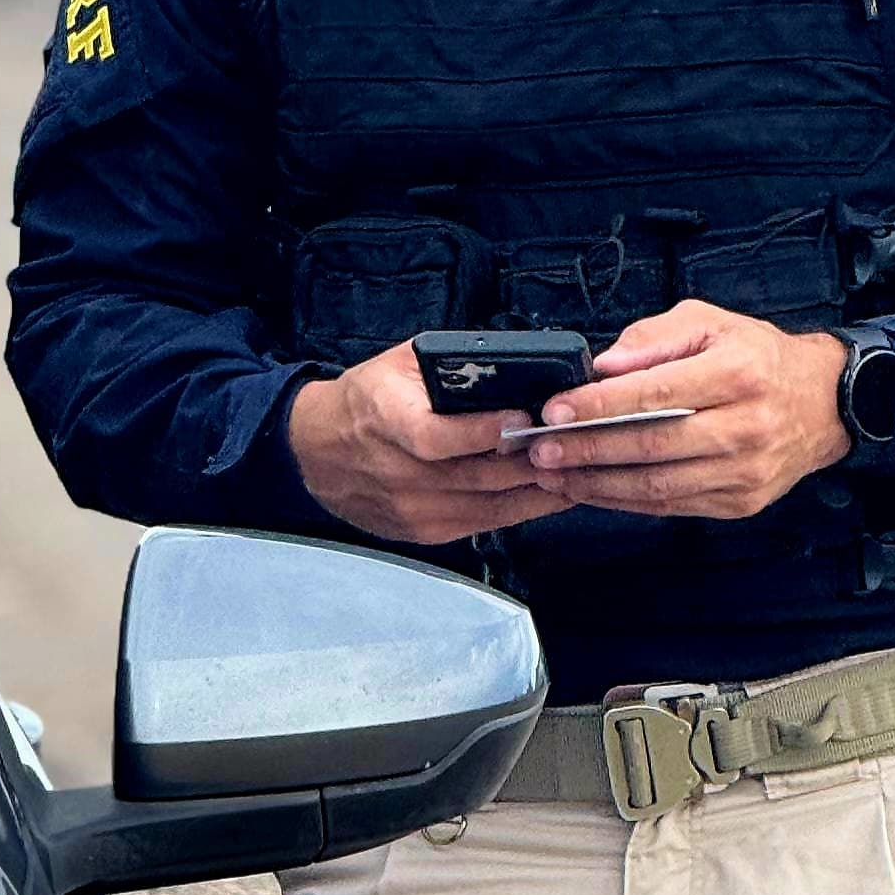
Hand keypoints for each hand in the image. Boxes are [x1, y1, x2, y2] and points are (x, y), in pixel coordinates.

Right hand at [287, 339, 574, 545]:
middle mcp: (395, 471)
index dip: (482, 432)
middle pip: (474, 476)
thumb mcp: (397, 363)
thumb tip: (516, 362)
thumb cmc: (368, 398)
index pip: (435, 437)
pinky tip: (552, 493)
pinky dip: (522, 509)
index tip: (522, 417)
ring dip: (537, 490)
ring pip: (488, 506)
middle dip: (531, 462)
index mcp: (384, 418)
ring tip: (577, 468)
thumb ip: (449, 364)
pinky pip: (484, 524)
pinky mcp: (423, 532)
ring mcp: (410, 508)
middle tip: (575, 444)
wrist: (317, 450)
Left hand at [521, 302, 851, 519]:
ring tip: (555, 475)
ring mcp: (745, 471)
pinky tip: (593, 490)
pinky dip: (627, 500)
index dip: (598, 405)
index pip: (655, 393)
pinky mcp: (741, 502)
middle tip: (541, 450)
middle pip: (652, 445)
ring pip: (659, 484)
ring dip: (598, 484)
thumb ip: (653, 337)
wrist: (825, 403)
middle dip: (587, 450)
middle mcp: (745, 426)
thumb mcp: (711, 321)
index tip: (555, 409)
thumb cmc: (760, 357)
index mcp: (737, 373)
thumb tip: (604, 366)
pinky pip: (673, 505)